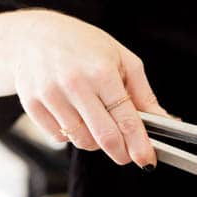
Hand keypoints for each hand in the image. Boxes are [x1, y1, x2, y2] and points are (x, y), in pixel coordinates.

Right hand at [11, 10, 168, 166]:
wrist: (33, 35)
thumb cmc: (83, 45)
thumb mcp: (121, 59)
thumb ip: (143, 93)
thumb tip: (164, 121)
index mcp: (101, 71)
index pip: (126, 119)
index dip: (139, 145)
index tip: (147, 160)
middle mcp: (75, 84)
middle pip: (105, 137)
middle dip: (121, 153)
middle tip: (127, 155)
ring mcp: (50, 95)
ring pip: (83, 141)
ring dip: (96, 142)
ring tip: (96, 122)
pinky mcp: (33, 105)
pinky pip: (60, 138)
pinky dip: (72, 135)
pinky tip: (74, 116)